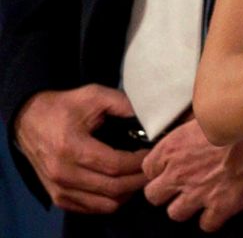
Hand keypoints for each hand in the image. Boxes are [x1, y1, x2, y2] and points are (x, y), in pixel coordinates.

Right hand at [13, 85, 145, 212]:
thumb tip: (149, 118)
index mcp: (72, 147)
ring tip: (139, 176)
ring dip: (127, 193)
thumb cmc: (64, 107)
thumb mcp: (94, 95)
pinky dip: (110, 202)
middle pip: (112, 188)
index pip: (114, 165)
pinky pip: (91, 209)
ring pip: (104, 204)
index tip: (153, 153)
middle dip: (138, 180)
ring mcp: (59, 190)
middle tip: (153, 168)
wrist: (29, 121)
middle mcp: (64, 173)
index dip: (138, 162)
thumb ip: (122, 104)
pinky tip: (121, 186)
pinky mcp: (58, 198)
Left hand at [142, 116, 242, 231]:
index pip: (147, 169)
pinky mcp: (219, 206)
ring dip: (185, 206)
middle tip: (178, 185)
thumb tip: (184, 125)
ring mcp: (198, 193)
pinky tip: (217, 206)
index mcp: (171, 149)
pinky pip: (206, 225)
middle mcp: (179, 174)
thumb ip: (185, 126)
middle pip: (153, 196)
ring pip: (174, 214)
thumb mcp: (200, 114)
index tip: (166, 168)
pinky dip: (211, 218)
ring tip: (198, 196)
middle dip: (164, 192)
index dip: (157, 169)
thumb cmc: (229, 117)